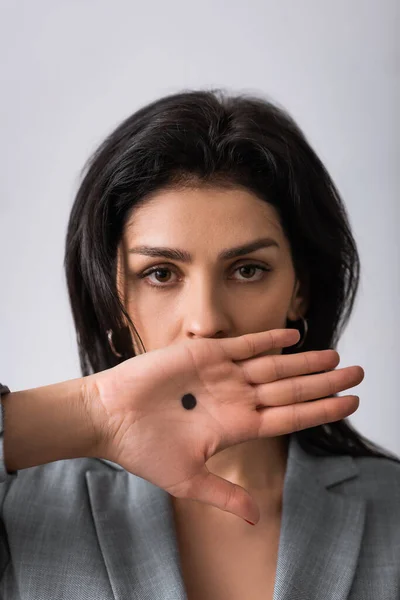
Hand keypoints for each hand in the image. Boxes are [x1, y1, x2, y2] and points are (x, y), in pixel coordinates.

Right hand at [84, 328, 363, 523]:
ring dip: (305, 361)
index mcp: (236, 426)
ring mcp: (222, 375)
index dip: (321, 410)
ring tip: (335, 356)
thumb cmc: (143, 450)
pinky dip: (269, 340)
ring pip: (274, 366)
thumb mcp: (187, 480)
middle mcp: (236, 398)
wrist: (111, 417)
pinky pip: (244, 345)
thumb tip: (255, 519)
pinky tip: (293, 337)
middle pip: (290, 388)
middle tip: (358, 373)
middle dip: (325, 382)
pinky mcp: (205, 354)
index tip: (350, 404)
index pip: (290, 416)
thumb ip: (224, 494)